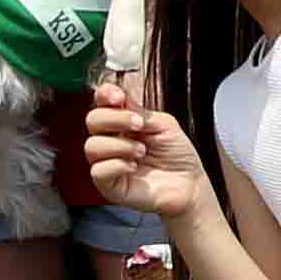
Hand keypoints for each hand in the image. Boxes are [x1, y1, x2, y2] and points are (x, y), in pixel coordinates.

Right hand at [84, 89, 211, 224]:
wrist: (189, 184)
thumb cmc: (178, 156)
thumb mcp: (164, 125)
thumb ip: (140, 112)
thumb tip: (120, 99)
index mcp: (123, 122)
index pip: (101, 102)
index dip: (104, 95)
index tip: (118, 97)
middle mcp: (112, 139)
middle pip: (92, 120)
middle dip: (115, 119)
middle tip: (138, 125)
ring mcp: (108, 161)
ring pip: (91, 146)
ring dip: (120, 146)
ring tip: (141, 151)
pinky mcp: (108, 184)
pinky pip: (98, 171)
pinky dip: (117, 166)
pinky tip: (133, 167)